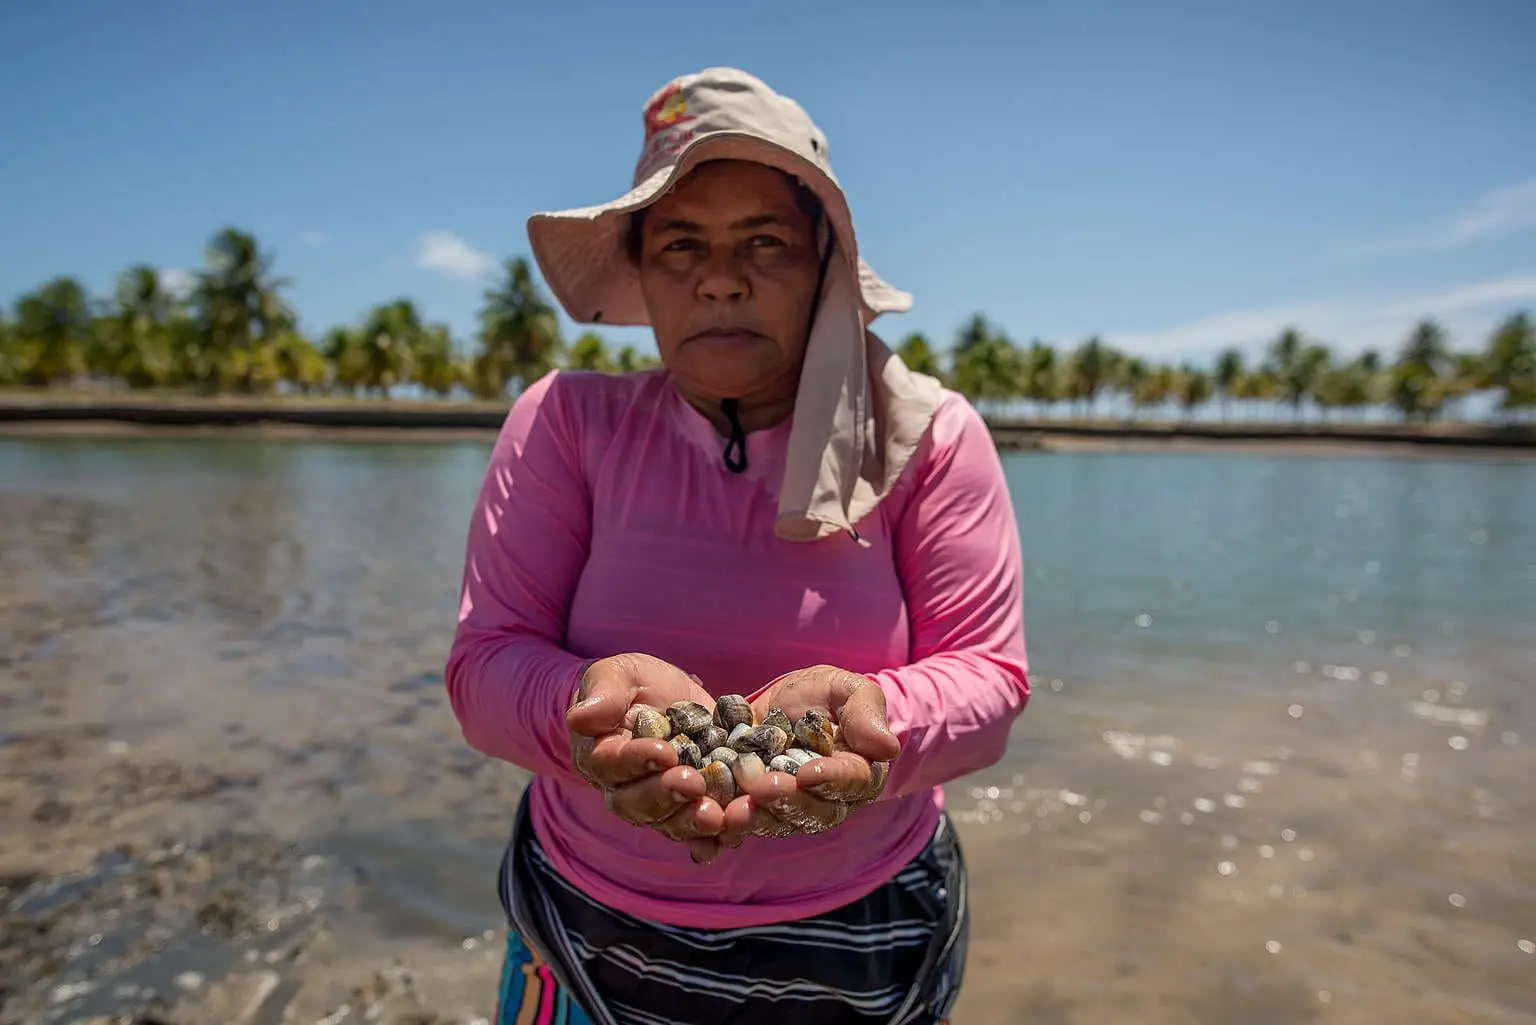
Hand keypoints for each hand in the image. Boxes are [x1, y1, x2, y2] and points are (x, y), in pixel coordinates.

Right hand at [566, 653, 726, 863]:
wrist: (666, 700)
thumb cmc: (634, 684)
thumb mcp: (620, 674)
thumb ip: (604, 692)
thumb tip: (579, 717)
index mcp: (601, 756)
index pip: (612, 764)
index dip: (637, 760)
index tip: (664, 751)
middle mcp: (625, 789)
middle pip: (638, 803)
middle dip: (666, 795)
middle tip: (692, 784)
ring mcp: (660, 804)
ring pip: (669, 822)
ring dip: (691, 822)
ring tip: (716, 816)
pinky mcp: (690, 808)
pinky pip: (697, 833)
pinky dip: (712, 840)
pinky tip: (729, 836)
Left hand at [720, 665, 898, 845]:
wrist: (778, 706)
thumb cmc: (820, 694)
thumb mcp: (843, 688)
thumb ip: (865, 712)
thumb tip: (887, 748)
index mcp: (857, 772)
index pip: (852, 781)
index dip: (831, 779)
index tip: (808, 772)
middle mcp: (828, 800)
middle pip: (815, 811)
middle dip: (788, 801)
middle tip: (764, 788)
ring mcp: (791, 810)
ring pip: (780, 823)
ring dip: (758, 819)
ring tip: (735, 809)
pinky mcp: (757, 812)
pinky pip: (747, 826)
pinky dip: (731, 827)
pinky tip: (715, 820)